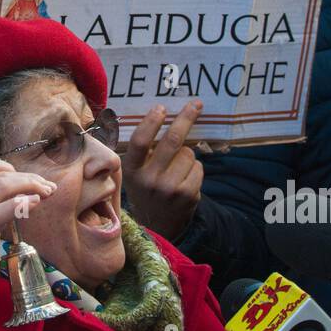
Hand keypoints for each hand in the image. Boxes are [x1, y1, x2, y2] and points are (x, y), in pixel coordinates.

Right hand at [0, 156, 56, 313]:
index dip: (6, 166)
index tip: (23, 179)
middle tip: (45, 187)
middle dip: (27, 177)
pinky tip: (36, 203)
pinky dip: (22, 203)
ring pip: (3, 185)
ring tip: (46, 193)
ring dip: (30, 185)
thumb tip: (9, 194)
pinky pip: (2, 211)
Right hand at [121, 100, 203, 239]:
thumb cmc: (146, 189)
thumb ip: (143, 151)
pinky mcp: (187, 196)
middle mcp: (148, 180)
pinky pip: (199, 168)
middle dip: (186, 118)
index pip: (140, 142)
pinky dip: (195, 169)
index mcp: (132, 171)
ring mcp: (169, 189)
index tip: (161, 108)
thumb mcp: (135, 173)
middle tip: (196, 104)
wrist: (157, 226)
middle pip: (171, 141)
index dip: (151, 122)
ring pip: (188, 154)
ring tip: (177, 169)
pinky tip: (185, 180)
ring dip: (187, 155)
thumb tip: (161, 115)